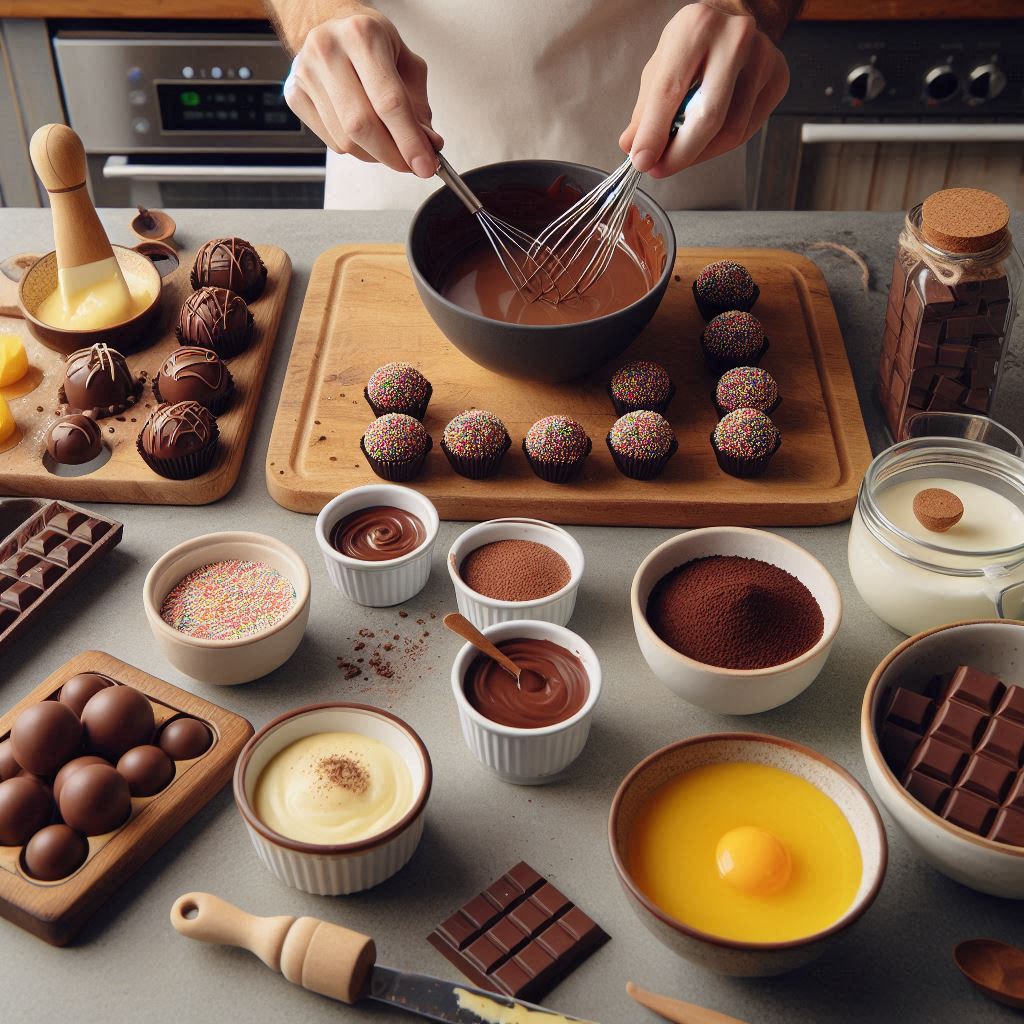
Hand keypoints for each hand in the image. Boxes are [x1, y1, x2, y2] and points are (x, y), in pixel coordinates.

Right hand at [283, 4, 441, 176]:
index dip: (410, 141)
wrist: (332, 26)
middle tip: (410, 164)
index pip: (389, 102)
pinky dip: (355, 149)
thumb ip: (419, 108)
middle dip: (392, 155)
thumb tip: (428, 146)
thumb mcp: (406, 64)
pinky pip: (331, 141)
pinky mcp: (294, 94)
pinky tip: (365, 136)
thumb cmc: (371, 44)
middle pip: (362, 125)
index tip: (425, 164)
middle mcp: (328, 49)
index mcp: (362, 34)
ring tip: (389, 146)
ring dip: (375, 154)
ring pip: (345, 139)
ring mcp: (306, 72)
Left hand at [619, 2, 788, 176]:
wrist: (735, 18)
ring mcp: (763, 58)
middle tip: (661, 168)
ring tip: (680, 152)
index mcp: (697, 27)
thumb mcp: (660, 67)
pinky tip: (705, 140)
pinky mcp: (778, 78)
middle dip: (680, 153)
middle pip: (708, 117)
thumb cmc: (694, 44)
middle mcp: (735, 38)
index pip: (671, 92)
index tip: (642, 161)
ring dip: (699, 153)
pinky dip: (720, 146)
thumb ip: (645, 110)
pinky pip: (747, 131)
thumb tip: (633, 147)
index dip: (653, 134)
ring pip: (730, 131)